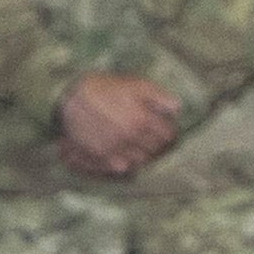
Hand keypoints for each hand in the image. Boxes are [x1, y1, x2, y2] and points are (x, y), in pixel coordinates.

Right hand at [57, 73, 179, 177]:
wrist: (75, 98)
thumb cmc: (109, 89)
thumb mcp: (138, 86)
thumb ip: (160, 97)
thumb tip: (178, 109)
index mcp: (141, 119)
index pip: (167, 135)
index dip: (170, 132)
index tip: (168, 129)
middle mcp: (129, 136)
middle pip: (155, 149)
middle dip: (159, 144)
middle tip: (157, 139)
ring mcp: (114, 148)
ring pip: (140, 160)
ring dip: (145, 154)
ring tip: (143, 146)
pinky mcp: (99, 155)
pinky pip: (121, 167)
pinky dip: (128, 163)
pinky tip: (128, 153)